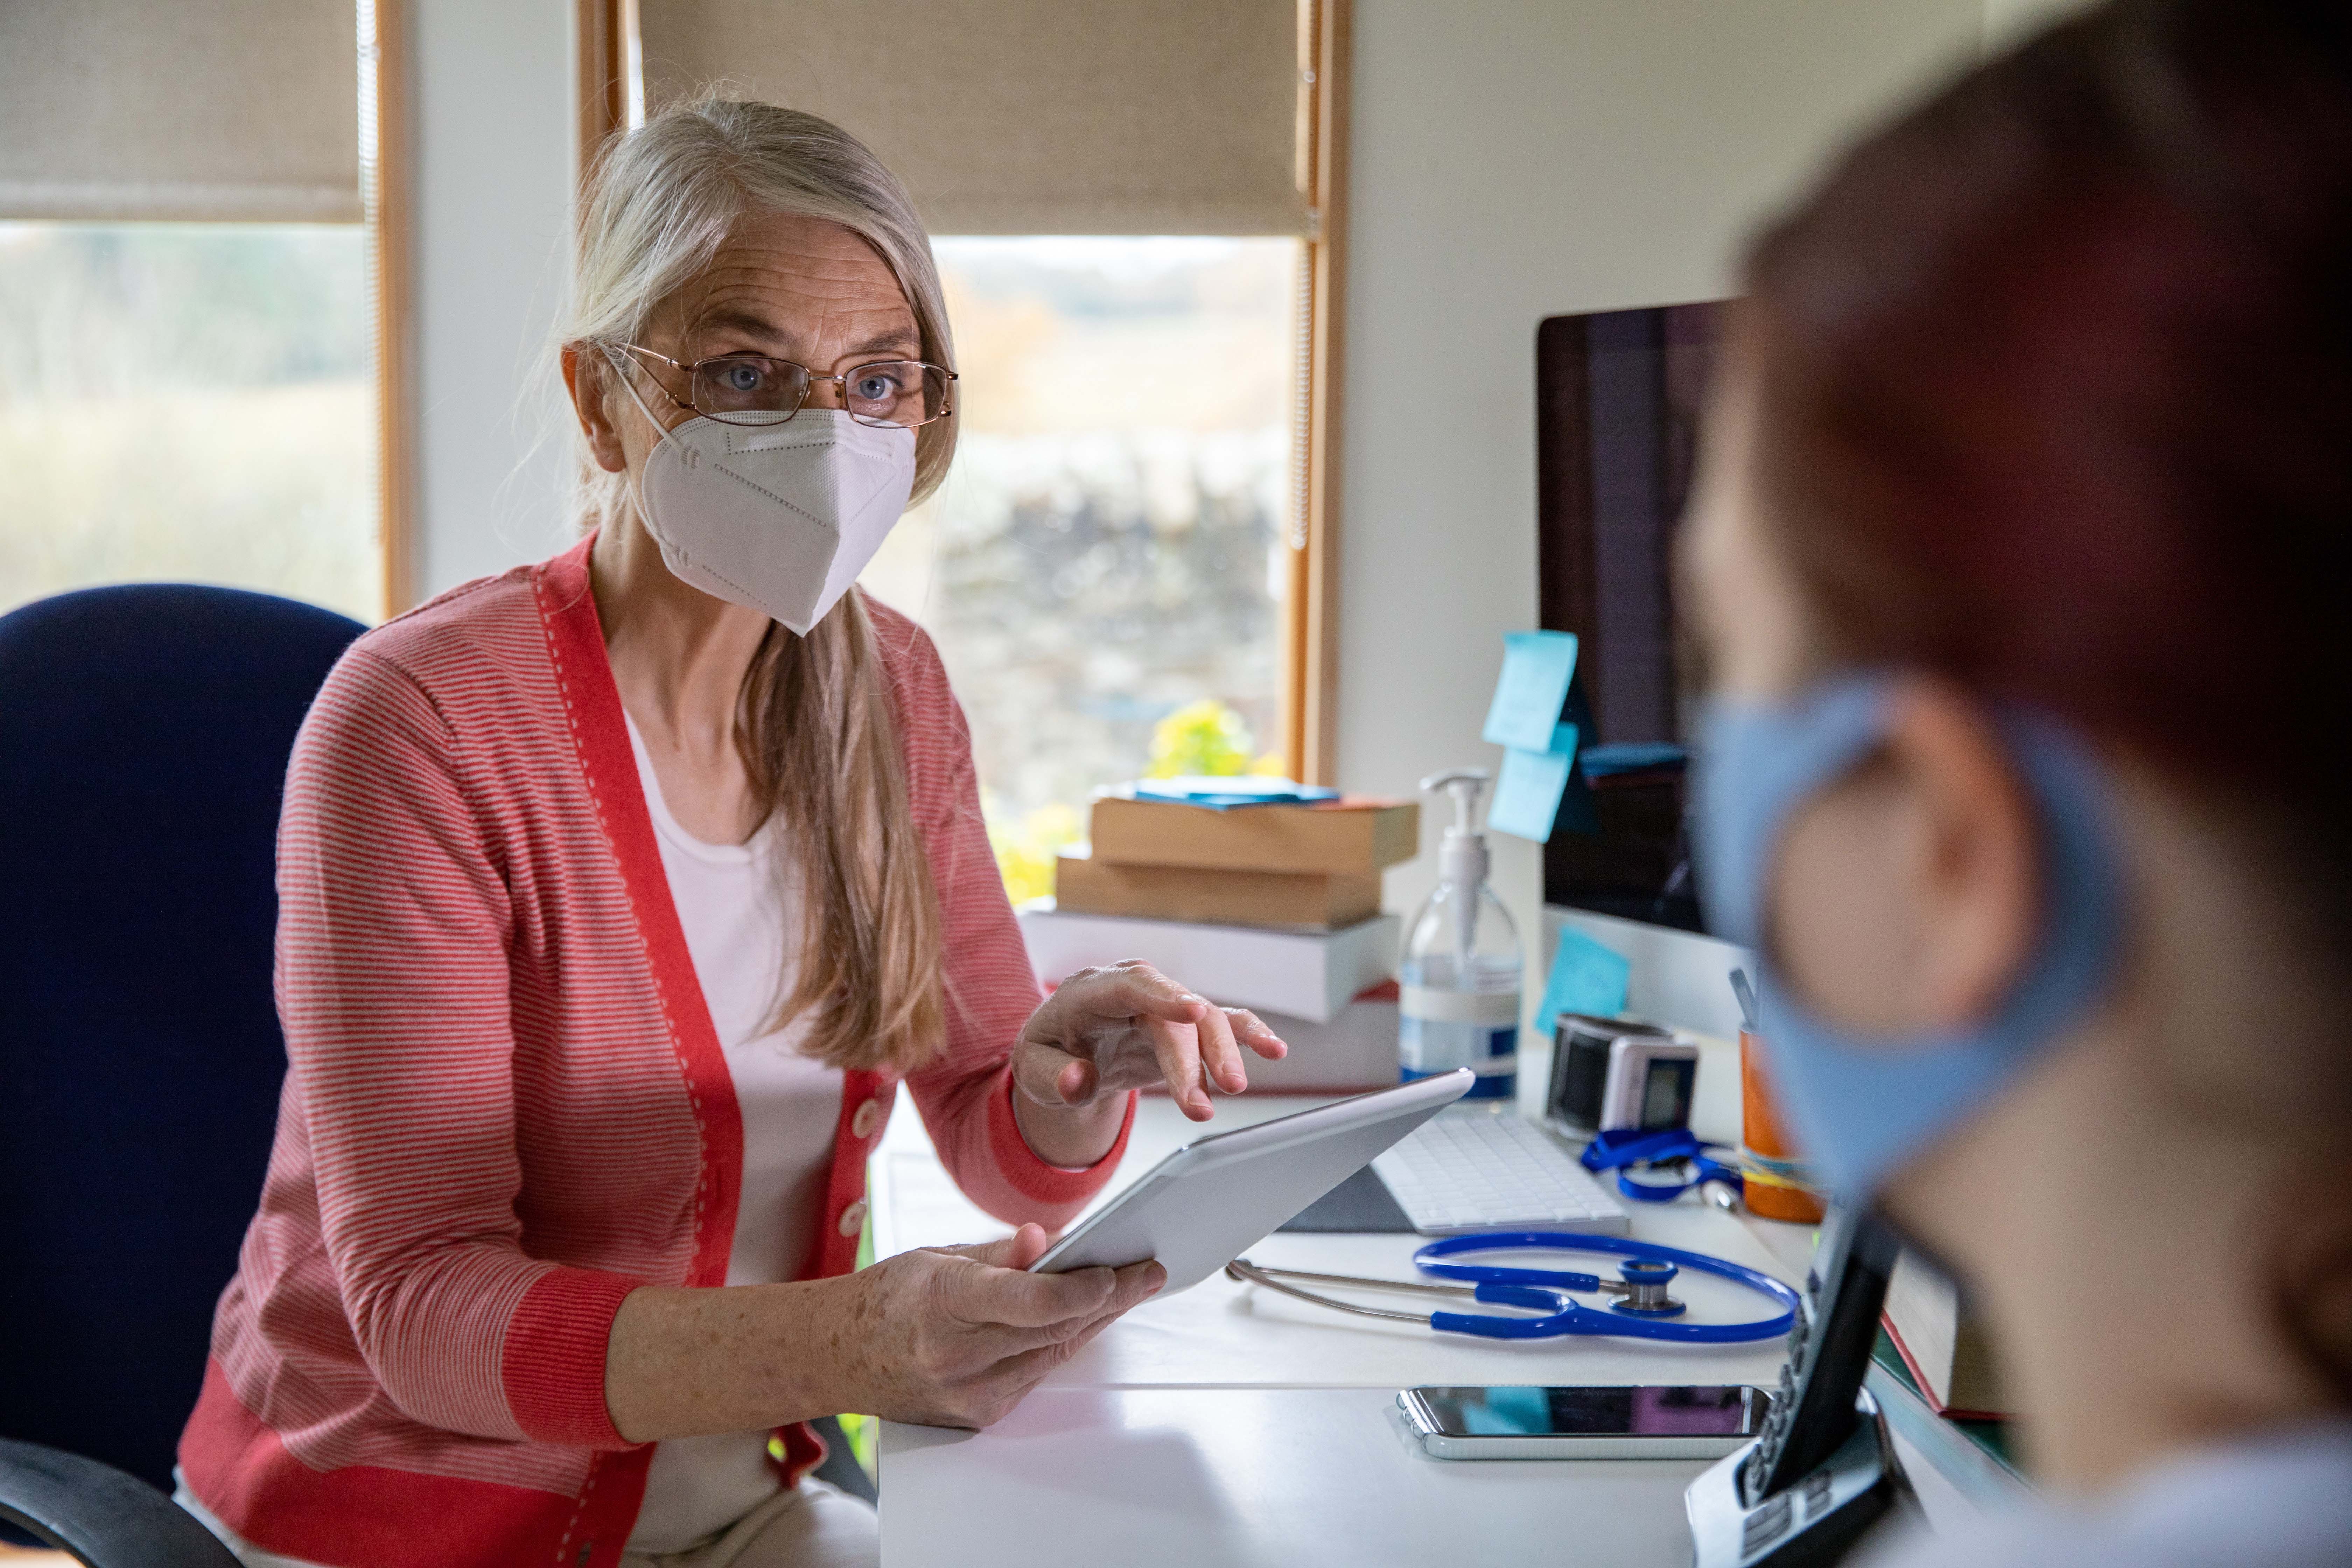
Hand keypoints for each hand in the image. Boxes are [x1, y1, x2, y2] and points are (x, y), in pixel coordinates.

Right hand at [831, 1225, 1162, 1427]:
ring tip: (1130, 1289)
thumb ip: (998, 1255)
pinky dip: (1063, 1343)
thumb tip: (1048, 1241)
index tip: (1116, 1271)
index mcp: (945, 1303)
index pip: (1029, 1302)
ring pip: (1054, 1352)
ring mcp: (969, 1393)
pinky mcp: (979, 1415)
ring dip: (1096, 1321)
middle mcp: (958, 1356)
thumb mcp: (937, 1256)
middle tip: (1149, 1273)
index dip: (1081, 1289)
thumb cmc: (888, 1298)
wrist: (838, 1355)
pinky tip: (1086, 1319)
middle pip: (1055, 1328)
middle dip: (1110, 1299)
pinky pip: (1037, 1374)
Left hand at [1013, 960, 1288, 1122]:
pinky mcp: (1185, 1025)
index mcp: (1089, 992)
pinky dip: (1247, 1034)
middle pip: (1172, 1015)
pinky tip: (1274, 1049)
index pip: (1130, 985)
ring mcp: (1163, 1005)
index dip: (1163, 996)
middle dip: (1192, 1059)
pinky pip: (1221, 1023)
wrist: (1064, 1054)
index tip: (1193, 1011)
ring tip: (1234, 1090)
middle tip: (1201, 1108)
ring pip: (1204, 1020)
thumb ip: (1052, 1077)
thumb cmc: (1047, 1055)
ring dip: (1223, 1054)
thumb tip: (1078, 1081)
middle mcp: (1133, 990)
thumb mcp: (1031, 1071)